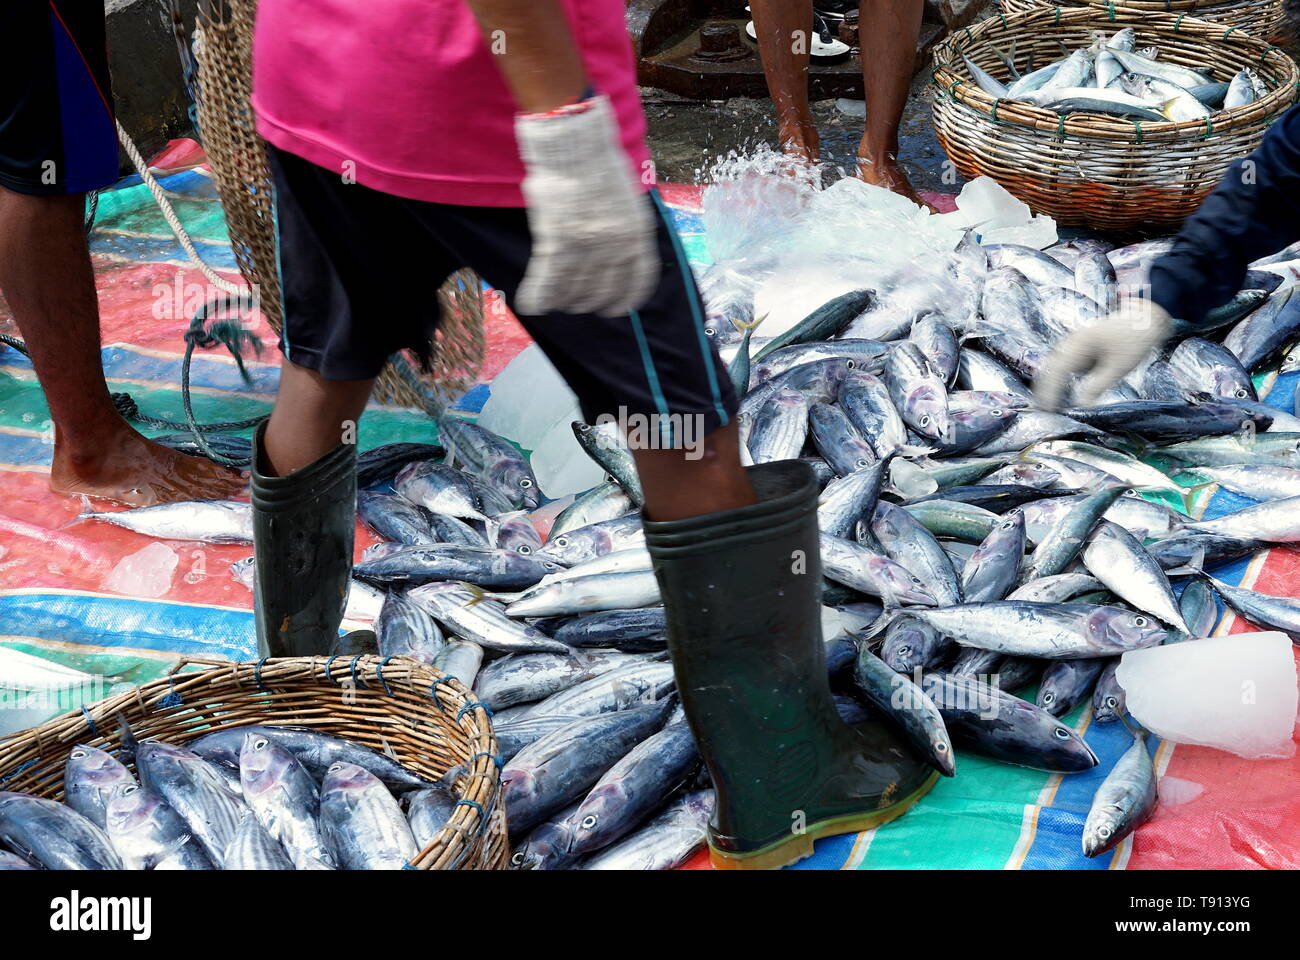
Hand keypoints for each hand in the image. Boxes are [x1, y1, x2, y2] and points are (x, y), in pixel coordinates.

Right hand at [513, 95, 658, 317]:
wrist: (573, 145)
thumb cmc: (600, 166)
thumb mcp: (630, 202)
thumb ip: (628, 232)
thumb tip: (622, 258)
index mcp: (637, 235)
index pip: (637, 282)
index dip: (625, 300)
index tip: (616, 308)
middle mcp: (615, 246)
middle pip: (603, 292)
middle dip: (591, 303)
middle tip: (581, 305)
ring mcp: (586, 246)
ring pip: (574, 290)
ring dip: (564, 301)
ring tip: (558, 303)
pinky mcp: (558, 242)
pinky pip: (547, 280)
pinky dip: (538, 295)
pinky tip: (532, 305)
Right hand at [1035, 299, 1171, 409]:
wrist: (1149, 315)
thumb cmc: (1136, 338)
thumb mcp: (1120, 366)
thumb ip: (1099, 385)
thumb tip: (1082, 405)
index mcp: (1079, 343)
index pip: (1056, 370)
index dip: (1049, 391)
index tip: (1047, 410)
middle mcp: (1073, 343)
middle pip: (1051, 367)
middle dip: (1045, 389)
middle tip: (1042, 410)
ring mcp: (1078, 345)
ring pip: (1058, 366)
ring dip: (1052, 384)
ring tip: (1049, 404)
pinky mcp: (1085, 349)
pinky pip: (1068, 366)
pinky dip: (1063, 379)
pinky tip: (1064, 392)